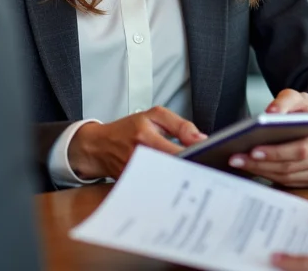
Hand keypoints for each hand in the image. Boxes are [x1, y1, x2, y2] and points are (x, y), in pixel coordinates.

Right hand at [69, 106, 206, 179]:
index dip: (197, 158)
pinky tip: (177, 187)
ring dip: (182, 183)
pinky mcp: (133, 187)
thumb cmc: (127, 129)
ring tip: (194, 181)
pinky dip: (169, 189)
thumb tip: (201, 139)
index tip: (209, 160)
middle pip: (174, 172)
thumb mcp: (153, 116)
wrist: (99, 146)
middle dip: (192, 174)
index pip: (178, 153)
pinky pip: (157, 191)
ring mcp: (136, 176)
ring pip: (167, 185)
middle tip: (206, 174)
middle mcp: (140, 159)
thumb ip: (180, 125)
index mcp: (147, 138)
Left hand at [228, 89, 307, 187]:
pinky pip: (287, 183)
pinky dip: (267, 176)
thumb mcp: (297, 98)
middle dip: (261, 163)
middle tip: (237, 158)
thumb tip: (271, 113)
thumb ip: (285, 101)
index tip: (253, 149)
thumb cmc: (304, 110)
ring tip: (238, 161)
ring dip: (260, 170)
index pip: (300, 149)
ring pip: (286, 177)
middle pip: (290, 166)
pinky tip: (251, 167)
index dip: (276, 152)